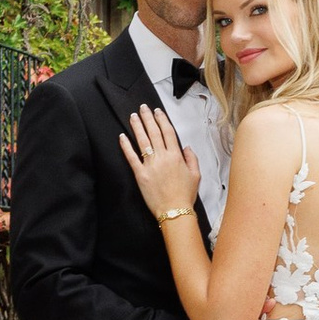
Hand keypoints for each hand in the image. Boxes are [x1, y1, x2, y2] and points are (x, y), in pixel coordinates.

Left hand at [119, 104, 201, 223]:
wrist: (175, 211)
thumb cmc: (185, 195)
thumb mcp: (196, 175)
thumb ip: (191, 158)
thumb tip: (186, 147)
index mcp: (176, 156)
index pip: (168, 132)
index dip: (162, 120)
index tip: (157, 111)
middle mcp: (163, 157)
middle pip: (153, 132)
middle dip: (148, 118)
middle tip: (143, 108)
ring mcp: (150, 165)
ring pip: (142, 141)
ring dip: (137, 127)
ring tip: (133, 116)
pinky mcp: (140, 174)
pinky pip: (131, 157)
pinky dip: (126, 146)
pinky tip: (122, 136)